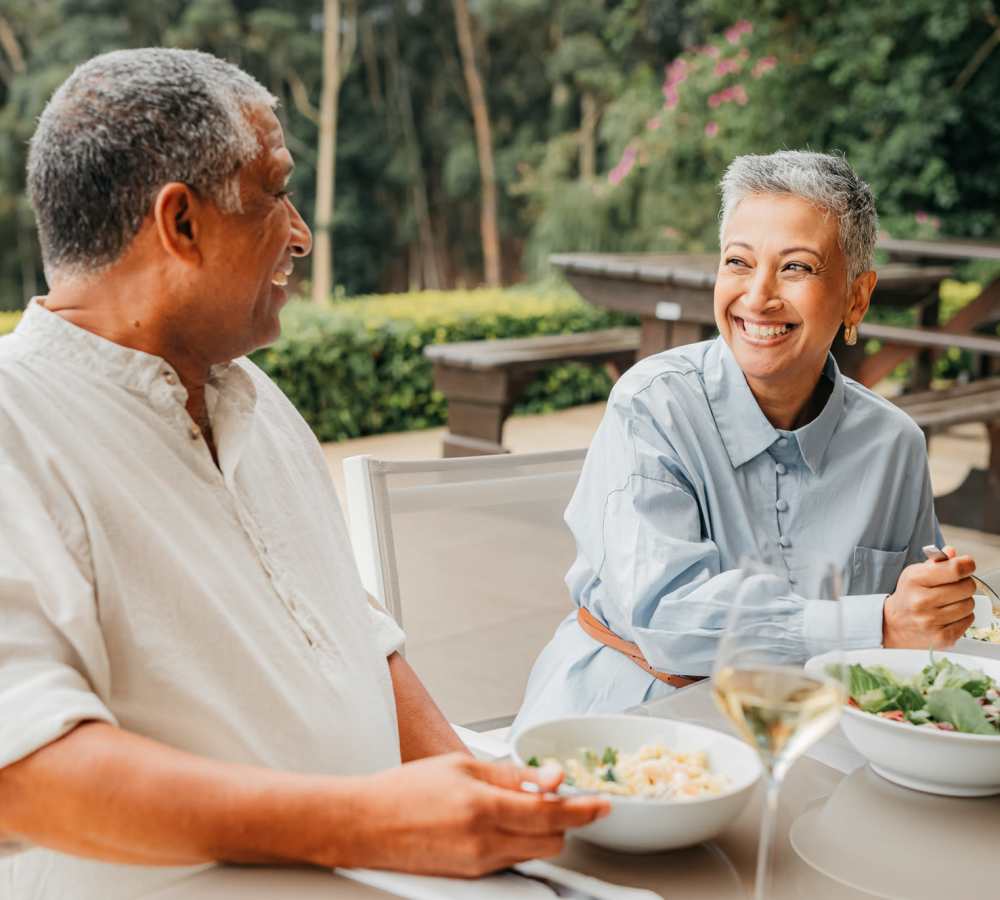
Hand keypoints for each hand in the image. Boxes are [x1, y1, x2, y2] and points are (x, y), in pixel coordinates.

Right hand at [330, 752, 609, 876]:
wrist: (366, 824)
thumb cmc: (405, 790)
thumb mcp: (462, 765)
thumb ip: (512, 774)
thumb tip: (550, 777)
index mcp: (484, 807)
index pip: (551, 813)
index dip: (583, 809)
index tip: (602, 804)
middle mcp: (485, 842)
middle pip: (551, 840)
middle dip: (563, 821)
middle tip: (558, 799)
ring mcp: (478, 865)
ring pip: (533, 852)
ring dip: (540, 832)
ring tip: (522, 806)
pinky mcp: (471, 876)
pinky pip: (511, 860)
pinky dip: (518, 842)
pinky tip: (502, 822)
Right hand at [883, 545, 975, 648]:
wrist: (894, 625)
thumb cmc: (908, 596)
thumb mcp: (915, 574)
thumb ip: (936, 562)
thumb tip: (952, 553)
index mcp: (914, 580)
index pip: (954, 569)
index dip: (967, 564)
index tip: (967, 564)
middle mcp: (921, 601)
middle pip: (967, 587)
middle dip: (965, 584)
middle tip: (956, 586)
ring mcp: (931, 621)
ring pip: (969, 605)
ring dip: (964, 601)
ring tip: (951, 602)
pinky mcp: (942, 637)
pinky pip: (968, 620)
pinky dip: (963, 616)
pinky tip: (950, 614)